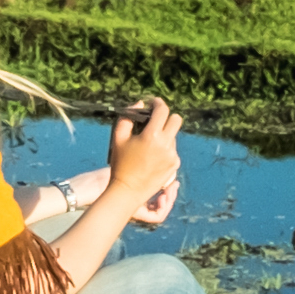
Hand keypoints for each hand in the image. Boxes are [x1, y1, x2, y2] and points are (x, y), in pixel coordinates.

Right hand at [106, 97, 186, 227]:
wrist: (128, 190)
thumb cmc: (120, 164)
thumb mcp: (118, 138)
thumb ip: (127, 117)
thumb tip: (139, 104)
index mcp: (152, 136)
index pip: (163, 110)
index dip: (158, 103)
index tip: (153, 103)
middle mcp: (166, 144)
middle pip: (176, 120)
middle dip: (167, 117)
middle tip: (155, 121)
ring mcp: (172, 155)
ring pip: (173, 136)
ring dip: (164, 135)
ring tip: (148, 146)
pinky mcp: (174, 165)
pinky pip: (172, 150)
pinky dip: (165, 149)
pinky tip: (152, 158)